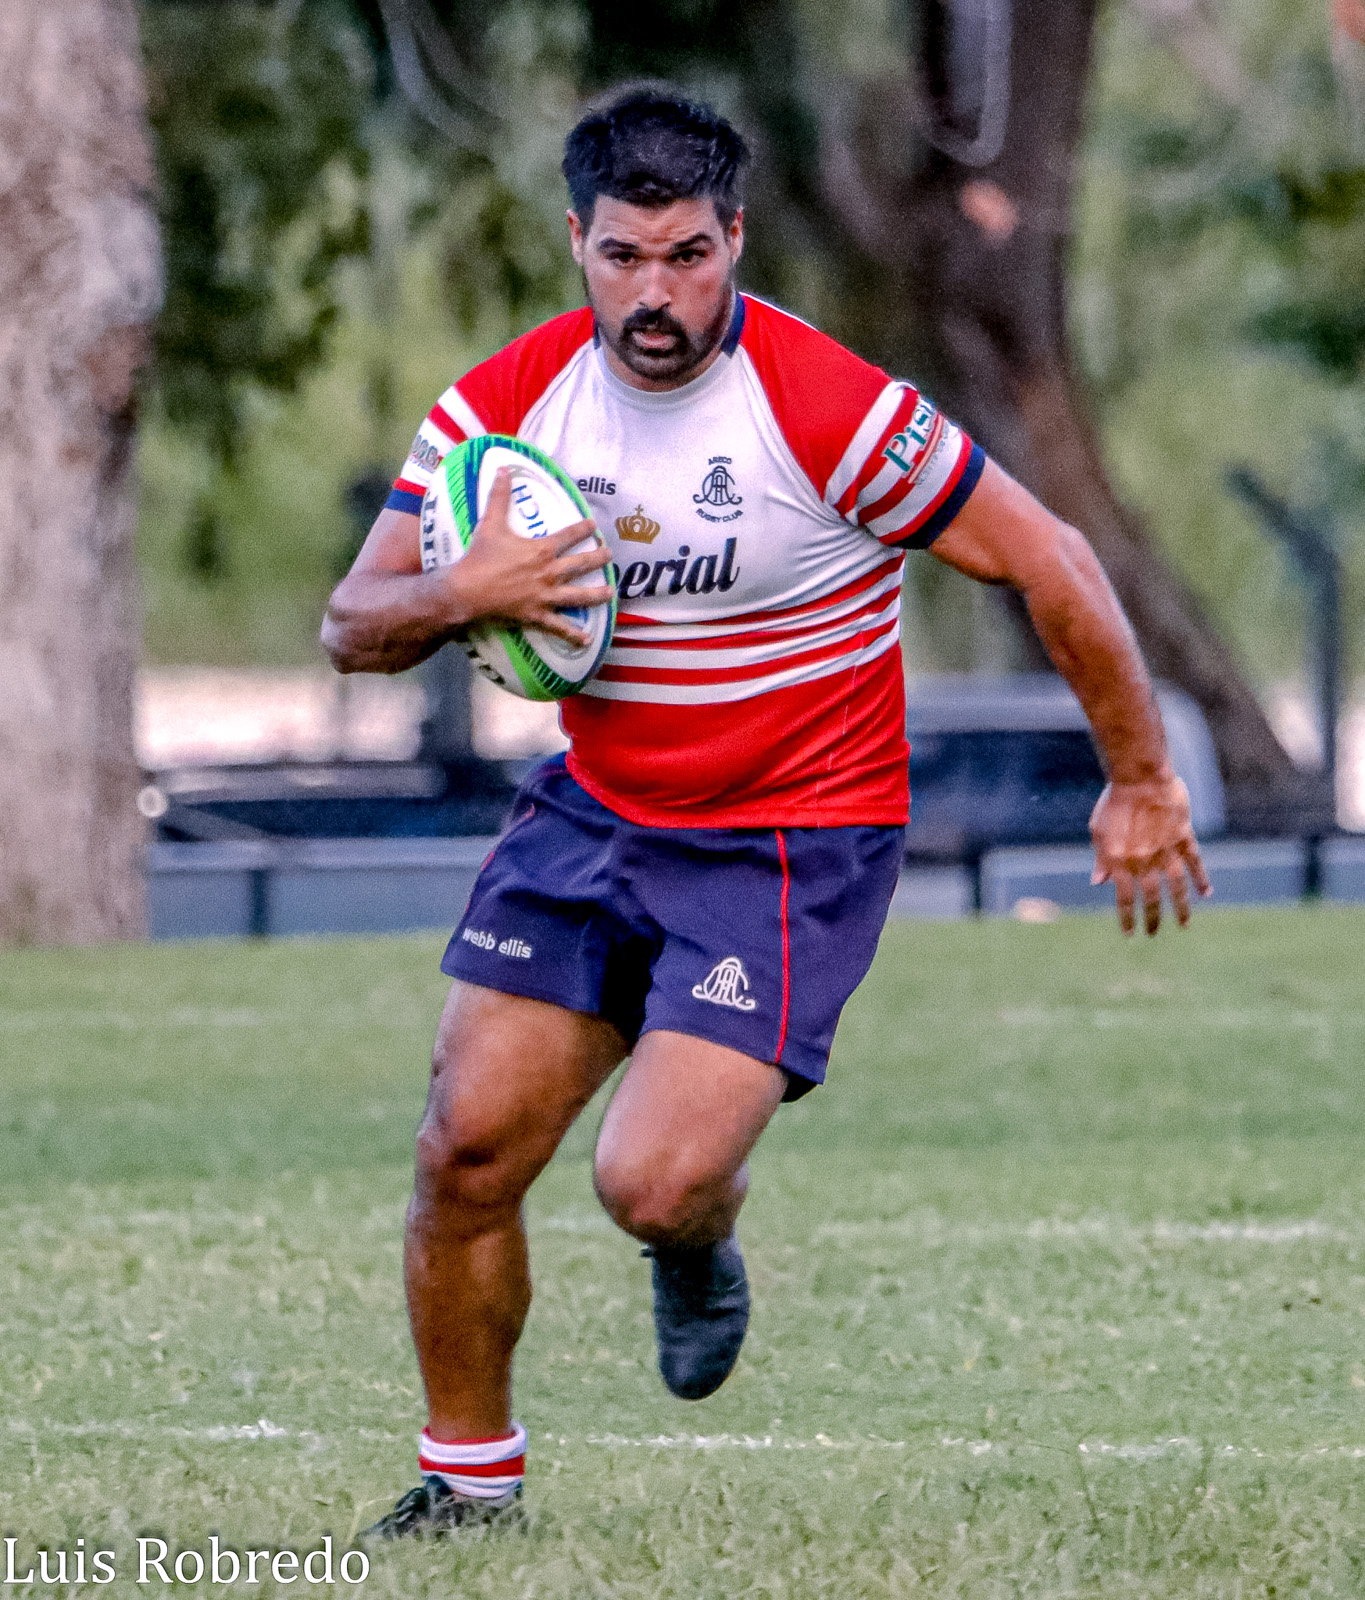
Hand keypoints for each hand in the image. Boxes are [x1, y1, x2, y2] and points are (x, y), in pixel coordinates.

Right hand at [442, 467, 613, 645]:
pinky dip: (573, 635)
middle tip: (610, 555)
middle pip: (580, 565)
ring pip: (577, 596)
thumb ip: (500, 496)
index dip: (583, 529)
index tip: (594, 525)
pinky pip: (558, 627)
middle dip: (598, 559)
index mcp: (541, 550)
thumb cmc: (480, 557)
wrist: (467, 590)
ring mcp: (545, 596)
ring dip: (596, 595)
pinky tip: (587, 640)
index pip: (569, 536)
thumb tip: (504, 468)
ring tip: (611, 593)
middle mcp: (549, 573)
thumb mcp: (491, 523)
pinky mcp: (536, 615)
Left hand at [1089, 773, 1210, 935]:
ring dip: (1181, 907)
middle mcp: (1144, 861)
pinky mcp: (1183, 837)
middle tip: (1155, 933)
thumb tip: (1098, 883)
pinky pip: (1195, 862)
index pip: (1124, 899)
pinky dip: (1201, 878)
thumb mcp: (1098, 831)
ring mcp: (1166, 850)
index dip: (1128, 918)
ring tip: (1185, 924)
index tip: (1131, 933)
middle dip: (1153, 919)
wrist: (1138, 778)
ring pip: (1176, 887)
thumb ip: (1101, 858)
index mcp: (1120, 862)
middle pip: (1151, 898)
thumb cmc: (1113, 802)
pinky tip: (1207, 893)